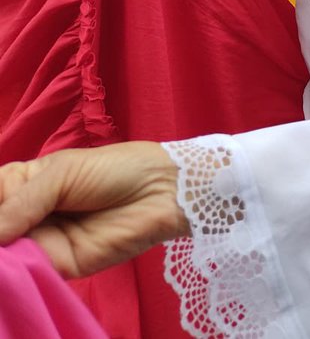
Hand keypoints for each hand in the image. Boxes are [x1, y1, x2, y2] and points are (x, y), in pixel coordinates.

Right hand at [0, 143, 186, 278]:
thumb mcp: (62, 173)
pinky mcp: (59, 265)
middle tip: (5, 234)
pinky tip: (13, 265)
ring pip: (7, 254)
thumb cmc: (115, 169)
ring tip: (9, 246)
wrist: (161, 190)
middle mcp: (26, 214)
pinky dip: (18, 272)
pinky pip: (29, 272)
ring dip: (4, 255)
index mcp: (23, 184)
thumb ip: (21, 203)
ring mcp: (41, 241)